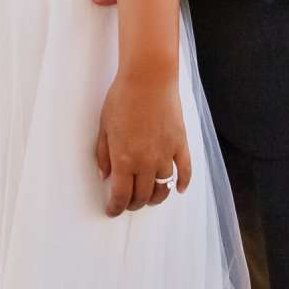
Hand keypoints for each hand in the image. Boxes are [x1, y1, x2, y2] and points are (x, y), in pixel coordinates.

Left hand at [95, 70, 190, 215]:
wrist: (149, 78)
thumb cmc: (122, 98)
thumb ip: (103, 154)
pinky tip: (178, 189)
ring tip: (149, 197)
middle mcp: (146, 162)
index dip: (116, 207)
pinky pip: (184, 171)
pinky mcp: (180, 144)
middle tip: (128, 203)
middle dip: (133, 204)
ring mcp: (166, 154)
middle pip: (142, 195)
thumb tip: (105, 176)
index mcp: (125, 160)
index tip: (112, 210)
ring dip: (155, 196)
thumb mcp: (104, 126)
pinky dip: (182, 183)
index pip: (121, 195)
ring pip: (163, 187)